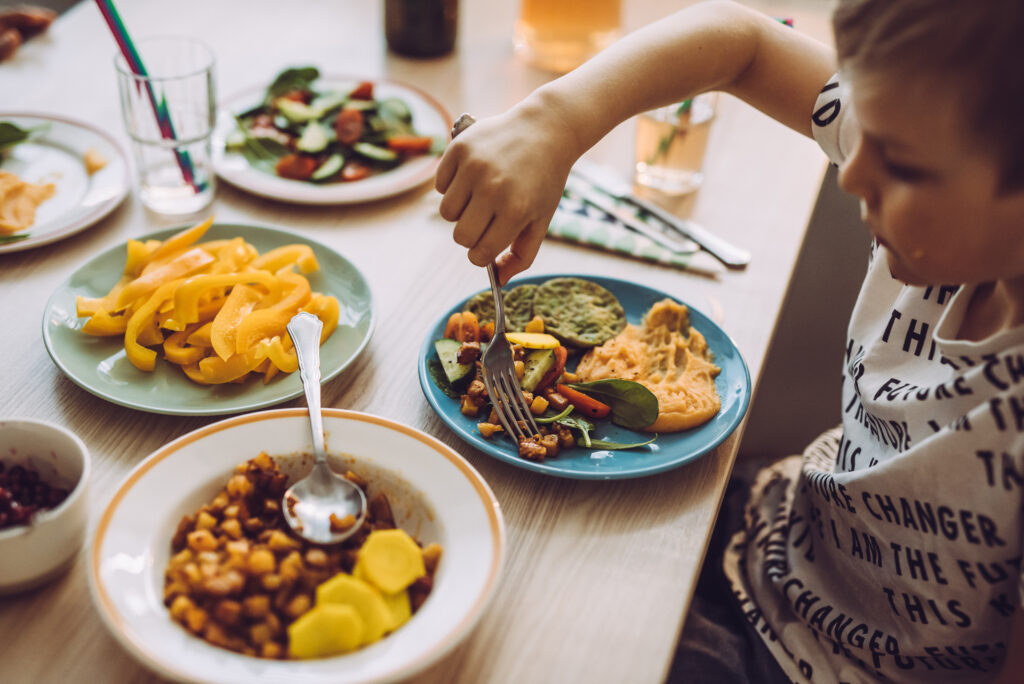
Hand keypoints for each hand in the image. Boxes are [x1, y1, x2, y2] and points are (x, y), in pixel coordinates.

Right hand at [435, 100, 579, 283]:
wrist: (546, 128)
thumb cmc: (545, 180)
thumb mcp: (542, 220)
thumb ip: (522, 255)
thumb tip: (498, 280)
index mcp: (515, 211)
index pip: (479, 254)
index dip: (481, 255)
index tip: (488, 245)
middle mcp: (492, 189)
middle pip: (459, 237)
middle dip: (471, 234)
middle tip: (486, 218)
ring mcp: (474, 167)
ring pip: (446, 212)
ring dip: (461, 210)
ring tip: (481, 194)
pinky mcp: (459, 148)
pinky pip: (440, 185)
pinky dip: (452, 185)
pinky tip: (474, 174)